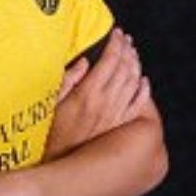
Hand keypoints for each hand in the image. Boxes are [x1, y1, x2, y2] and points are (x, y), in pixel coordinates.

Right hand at [44, 28, 152, 160]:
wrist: (60, 163)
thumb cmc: (51, 133)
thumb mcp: (50, 102)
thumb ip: (67, 80)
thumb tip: (83, 62)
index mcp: (88, 93)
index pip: (109, 61)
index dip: (115, 44)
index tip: (116, 33)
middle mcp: (106, 103)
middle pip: (125, 69)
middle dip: (127, 50)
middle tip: (126, 39)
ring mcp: (115, 115)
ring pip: (134, 84)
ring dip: (136, 65)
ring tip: (133, 53)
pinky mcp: (119, 127)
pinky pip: (138, 106)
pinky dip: (144, 91)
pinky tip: (144, 82)